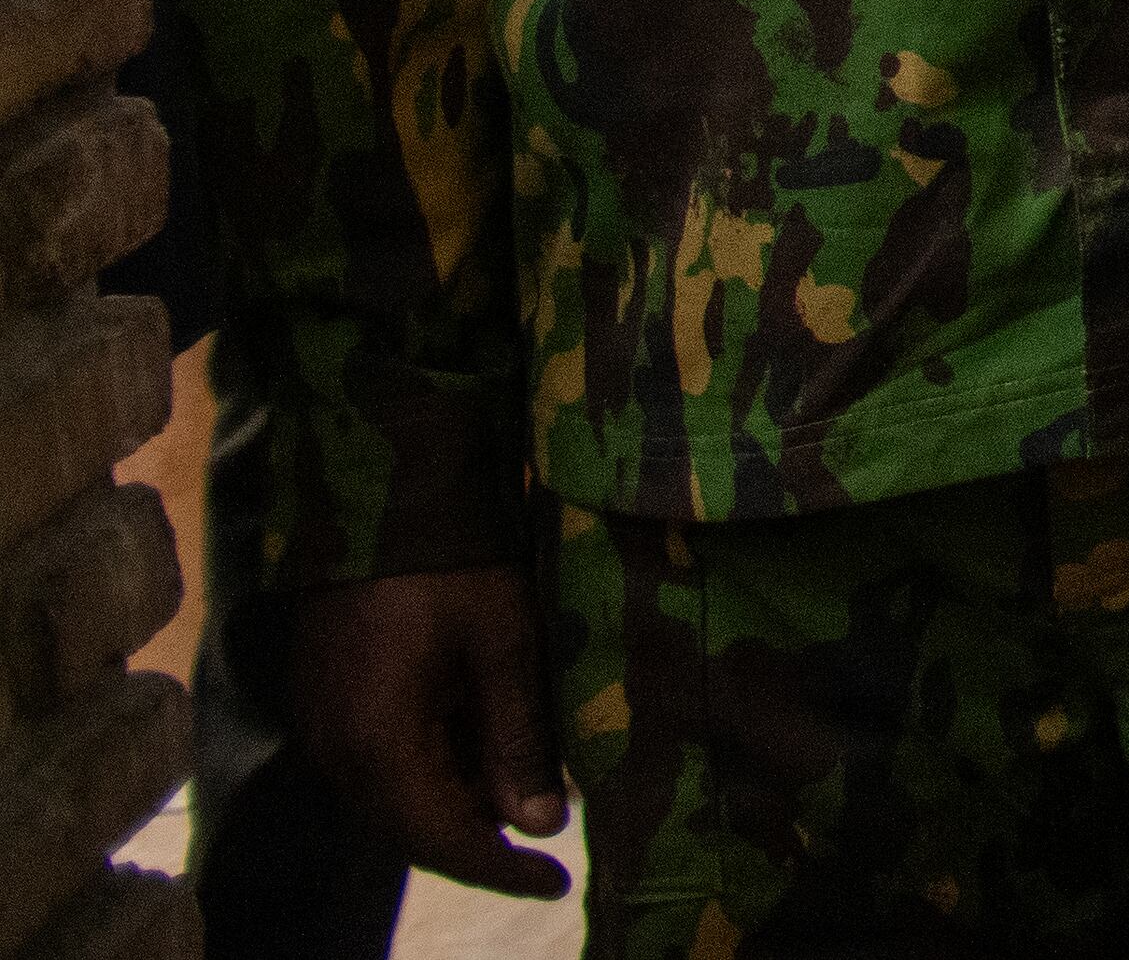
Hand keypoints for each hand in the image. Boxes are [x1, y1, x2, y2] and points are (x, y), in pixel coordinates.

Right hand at [287, 563, 570, 899]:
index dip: (501, 869)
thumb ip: (518, 740)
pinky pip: (379, 765)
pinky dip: (433, 770)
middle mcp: (336, 752)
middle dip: (482, 839)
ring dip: (459, 802)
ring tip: (530, 783)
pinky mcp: (326, 704)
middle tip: (551, 837)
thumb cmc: (451, 565)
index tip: (557, 884)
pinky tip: (483, 748)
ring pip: (395, 799)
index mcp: (377, 745)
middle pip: (412, 828)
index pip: (441, 840)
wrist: (380, 492)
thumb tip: (542, 825)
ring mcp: (323, 728)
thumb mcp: (503, 648)